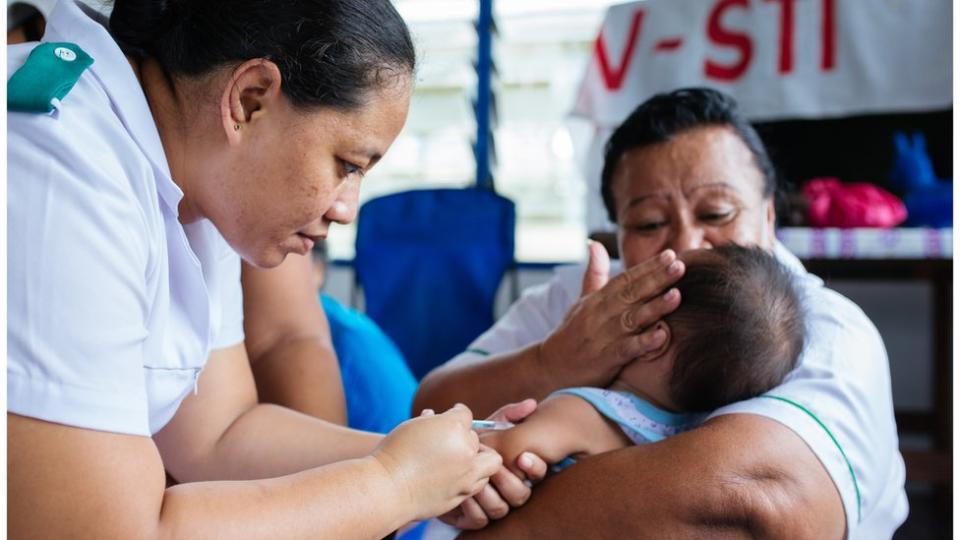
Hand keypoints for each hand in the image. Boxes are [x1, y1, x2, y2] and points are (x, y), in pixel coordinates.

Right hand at [372, 404, 501, 521]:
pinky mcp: (462, 494)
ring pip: (489, 463)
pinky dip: (471, 479)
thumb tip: (434, 414)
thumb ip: (430, 420)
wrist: (386, 488)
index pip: (465, 414)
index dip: (456, 413)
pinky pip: (477, 484)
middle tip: (449, 441)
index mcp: (454, 427)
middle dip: (464, 437)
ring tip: (461, 460)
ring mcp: (466, 475)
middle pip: (476, 438)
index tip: (452, 414)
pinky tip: (456, 477)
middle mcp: (466, 450)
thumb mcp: (412, 426)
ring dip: (477, 459)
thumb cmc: (394, 453)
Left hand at [438, 400, 547, 529]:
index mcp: (517, 470)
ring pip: (500, 509)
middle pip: (520, 494)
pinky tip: (462, 494)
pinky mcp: (473, 517)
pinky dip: (471, 507)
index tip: (522, 456)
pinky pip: (479, 519)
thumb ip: (509, 415)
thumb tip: (531, 403)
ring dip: (488, 492)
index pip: (537, 472)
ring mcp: (492, 505)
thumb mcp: (489, 427)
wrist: (437, 462)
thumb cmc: (472, 443)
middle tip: (493, 466)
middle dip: (506, 479)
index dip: (534, 467)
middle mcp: (508, 490)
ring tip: (475, 479)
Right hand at [538, 242, 683, 388]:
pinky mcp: (605, 359)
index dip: (648, 267)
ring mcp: (603, 336)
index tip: (670, 254)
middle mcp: (601, 314)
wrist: (550, 367)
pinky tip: (661, 336)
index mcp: (598, 299)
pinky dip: (643, 343)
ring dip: (655, 307)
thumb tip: (594, 244)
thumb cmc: (572, 333)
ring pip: (632, 319)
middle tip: (680, 266)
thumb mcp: (582, 300)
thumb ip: (594, 273)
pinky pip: (627, 349)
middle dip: (657, 279)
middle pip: (632, 294)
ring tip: (677, 296)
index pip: (626, 278)